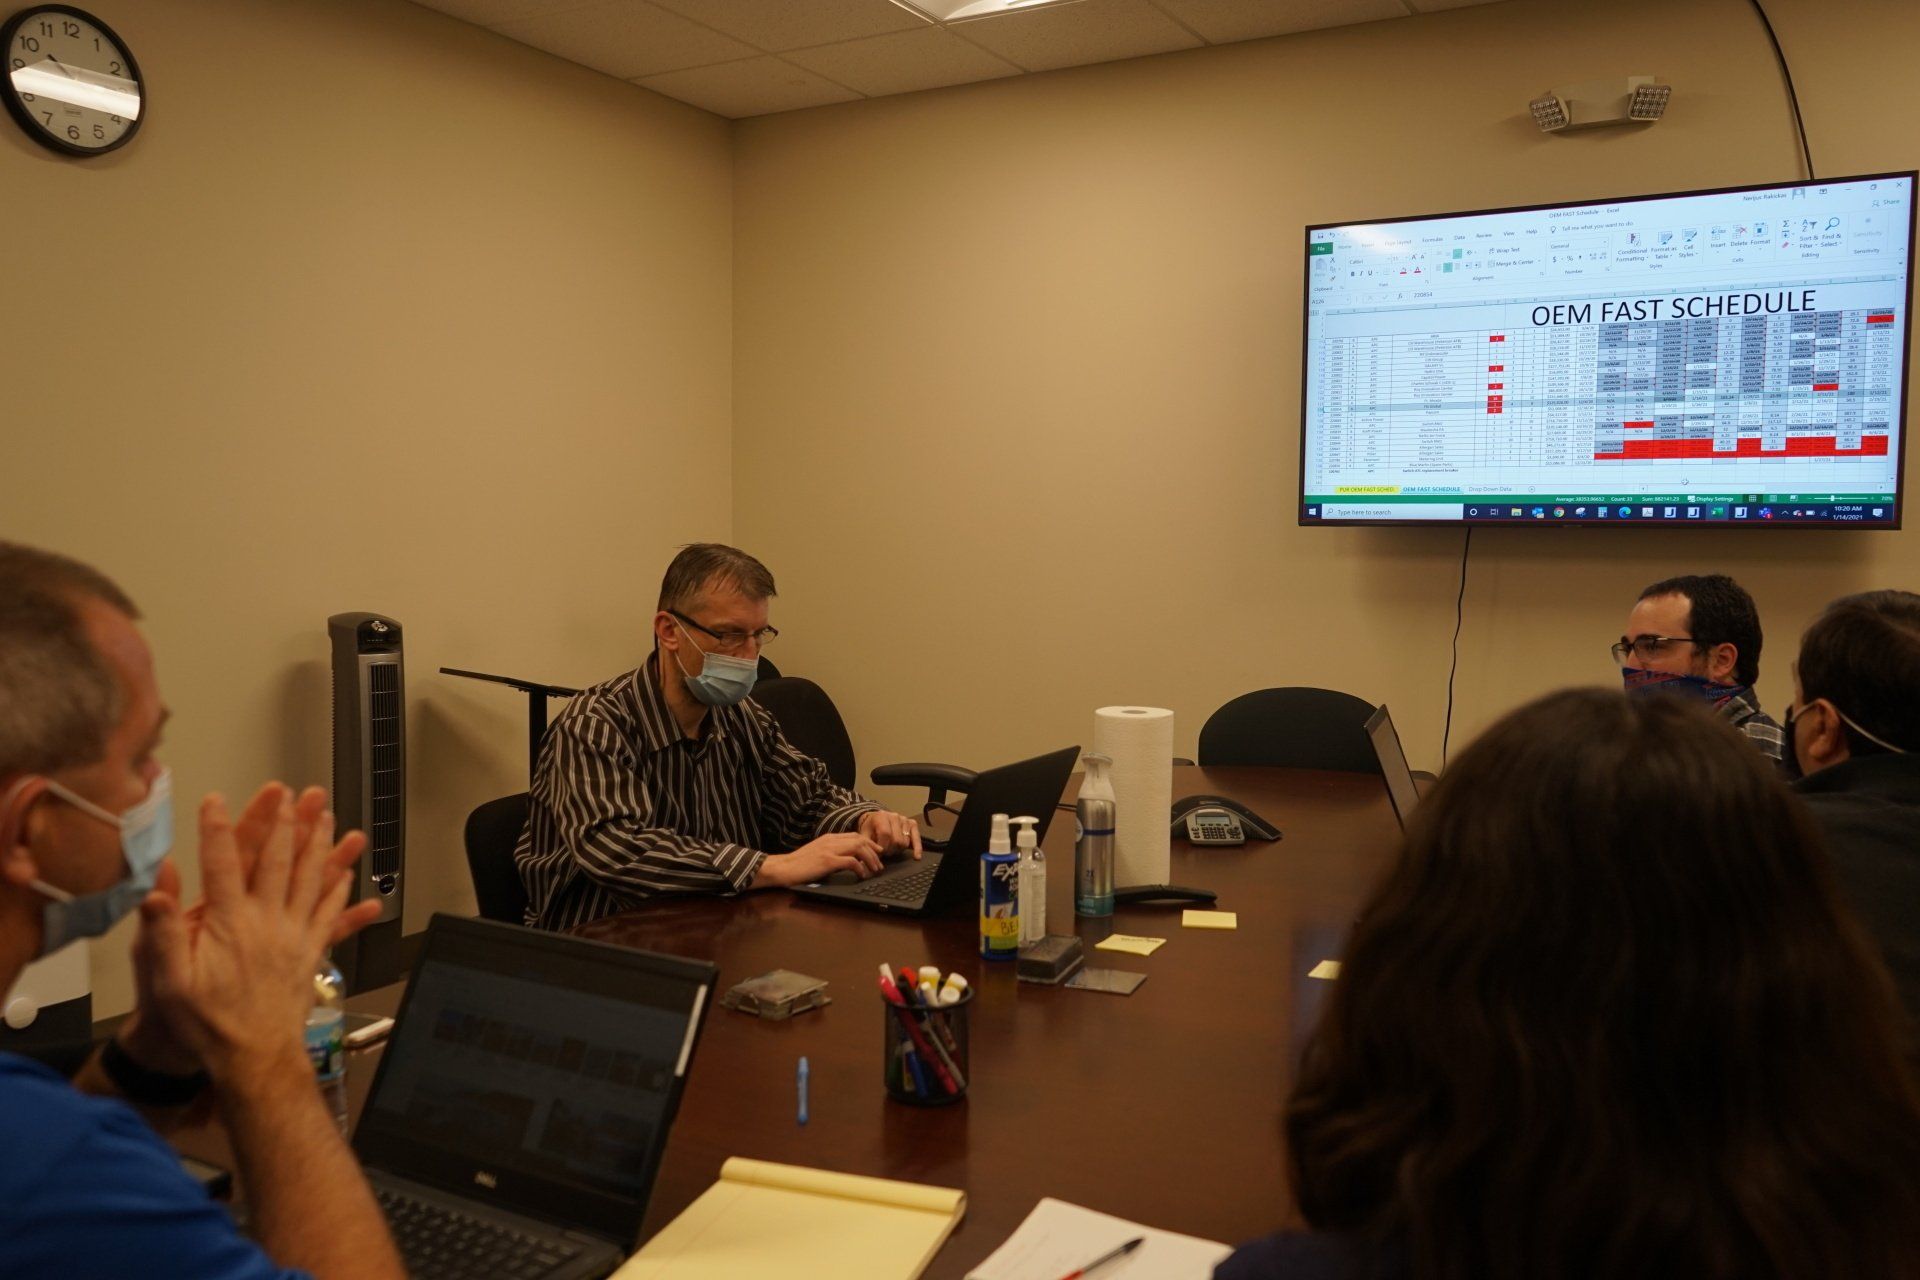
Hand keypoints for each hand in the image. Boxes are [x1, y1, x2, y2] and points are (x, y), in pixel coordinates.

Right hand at [137, 792, 382, 1085]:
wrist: (253, 1058)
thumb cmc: (205, 1023)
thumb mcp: (169, 981)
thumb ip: (161, 934)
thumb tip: (155, 890)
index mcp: (229, 923)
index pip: (221, 865)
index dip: (218, 829)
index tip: (216, 799)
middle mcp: (267, 922)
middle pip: (277, 862)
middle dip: (283, 822)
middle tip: (291, 792)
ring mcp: (294, 936)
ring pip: (310, 880)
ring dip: (319, 846)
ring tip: (328, 816)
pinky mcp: (311, 953)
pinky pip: (331, 915)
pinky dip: (340, 891)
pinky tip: (348, 874)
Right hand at [758, 832, 884, 887]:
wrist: (782, 868)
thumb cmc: (798, 865)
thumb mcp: (817, 854)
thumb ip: (831, 853)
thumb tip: (847, 860)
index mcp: (829, 838)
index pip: (855, 835)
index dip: (869, 843)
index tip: (877, 852)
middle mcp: (831, 840)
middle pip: (860, 839)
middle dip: (874, 851)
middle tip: (880, 863)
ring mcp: (829, 849)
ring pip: (859, 847)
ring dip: (871, 859)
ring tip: (875, 870)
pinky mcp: (828, 861)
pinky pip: (851, 861)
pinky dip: (860, 868)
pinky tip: (862, 875)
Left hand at [857, 809, 921, 859]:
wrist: (875, 819)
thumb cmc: (870, 829)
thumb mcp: (864, 835)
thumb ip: (867, 846)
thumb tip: (868, 859)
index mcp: (881, 816)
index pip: (886, 834)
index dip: (883, 847)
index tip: (879, 854)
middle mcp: (894, 816)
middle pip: (896, 840)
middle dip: (890, 850)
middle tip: (885, 852)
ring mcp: (904, 819)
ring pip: (905, 842)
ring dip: (898, 849)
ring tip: (891, 848)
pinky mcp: (912, 823)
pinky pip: (917, 837)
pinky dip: (917, 848)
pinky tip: (917, 857)